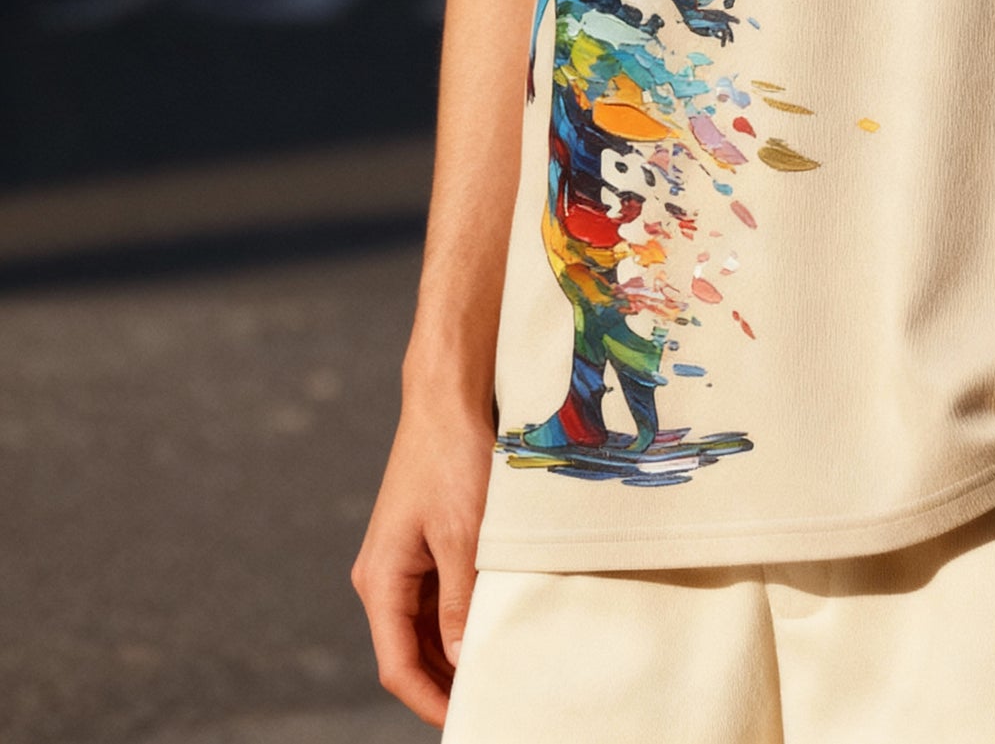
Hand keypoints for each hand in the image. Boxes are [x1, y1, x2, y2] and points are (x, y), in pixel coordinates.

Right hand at [351, 395, 493, 726]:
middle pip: (411, 651)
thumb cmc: (451, 457)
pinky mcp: (425, 544)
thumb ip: (460, 600)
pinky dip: (464, 616)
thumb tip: (461, 659)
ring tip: (498, 668)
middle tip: (491, 700)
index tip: (468, 719)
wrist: (448, 396)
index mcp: (381, 579)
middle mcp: (385, 576)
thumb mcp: (462, 534)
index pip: (398, 665)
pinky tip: (494, 625)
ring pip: (428, 627)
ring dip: (456, 649)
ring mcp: (405, 561)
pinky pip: (440, 597)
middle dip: (445, 681)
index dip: (430, 700)